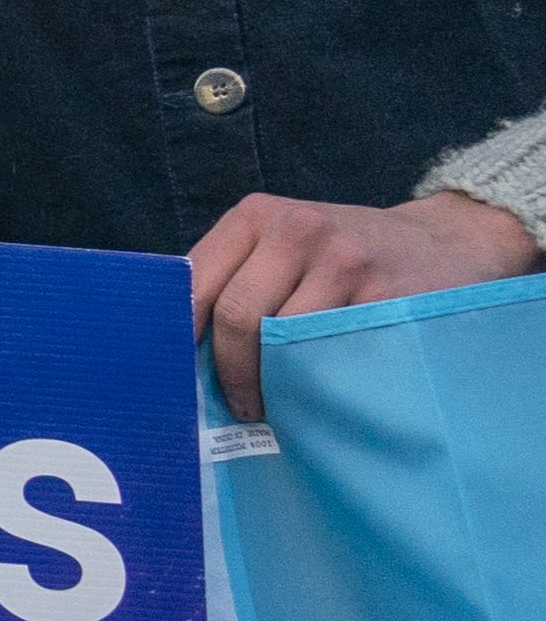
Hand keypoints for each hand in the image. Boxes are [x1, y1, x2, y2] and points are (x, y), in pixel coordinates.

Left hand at [190, 190, 541, 415]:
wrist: (444, 241)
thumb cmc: (341, 253)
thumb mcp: (281, 242)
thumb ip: (232, 276)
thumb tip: (177, 346)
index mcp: (256, 216)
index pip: (196, 283)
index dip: (180, 337)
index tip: (178, 375)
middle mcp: (298, 230)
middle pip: (237, 315)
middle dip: (230, 371)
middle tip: (238, 405)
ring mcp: (346, 261)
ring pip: (286, 339)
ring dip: (275, 383)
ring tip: (276, 404)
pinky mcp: (389, 294)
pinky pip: (337, 352)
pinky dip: (321, 381)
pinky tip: (319, 392)